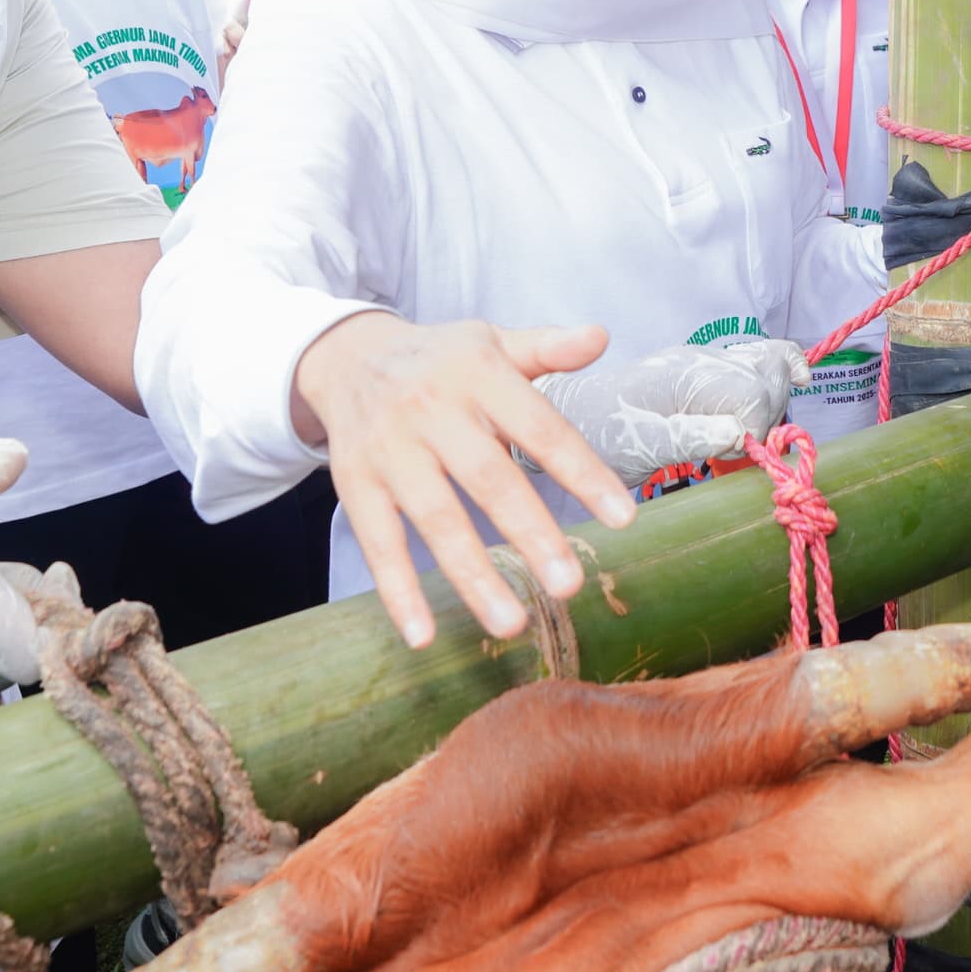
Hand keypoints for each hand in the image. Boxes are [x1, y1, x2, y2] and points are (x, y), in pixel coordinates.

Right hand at [291, 312, 633, 648]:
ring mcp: (390, 451)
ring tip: (512, 623)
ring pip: (435, 519)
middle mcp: (431, 410)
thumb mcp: (493, 342)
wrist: (347, 358)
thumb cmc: (441, 361)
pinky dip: (398, 591)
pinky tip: (423, 635)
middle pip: (488, 478)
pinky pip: (379, 542)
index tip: (623, 518)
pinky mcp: (356, 484)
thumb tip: (600, 337)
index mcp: (478, 374)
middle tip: (570, 585)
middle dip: (531, 533)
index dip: (582, 473)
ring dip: (472, 575)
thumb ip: (547, 348)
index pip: (540, 427)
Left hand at [534, 337, 807, 479]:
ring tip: (748, 433)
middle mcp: (701, 361)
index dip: (753, 430)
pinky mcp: (706, 375)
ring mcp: (705, 364)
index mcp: (685, 373)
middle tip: (738, 449)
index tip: (731, 456)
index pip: (751, 394)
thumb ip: (686, 436)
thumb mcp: (638, 445)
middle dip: (768, 415)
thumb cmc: (598, 433)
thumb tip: (738, 433)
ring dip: (774, 399)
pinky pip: (757, 361)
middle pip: (767, 377)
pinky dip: (780, 367)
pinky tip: (799, 377)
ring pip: (768, 367)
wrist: (570, 418)